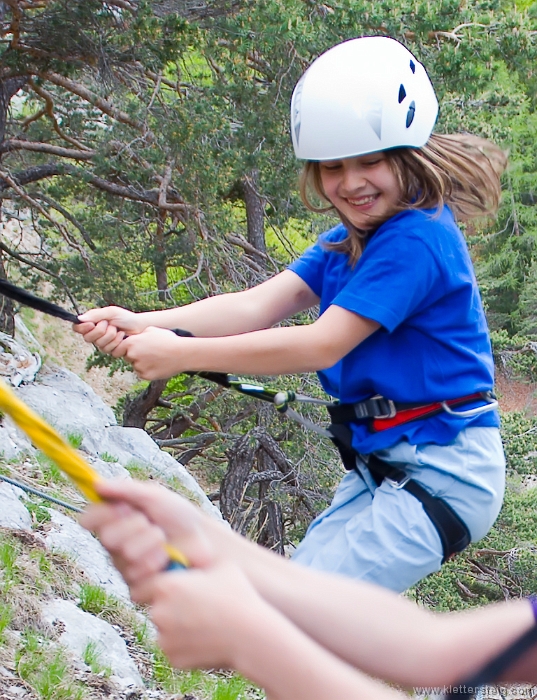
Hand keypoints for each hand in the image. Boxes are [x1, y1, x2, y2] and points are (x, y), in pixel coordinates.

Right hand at [73, 306, 143, 353]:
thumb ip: (96, 315)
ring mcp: (103, 344)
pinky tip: (123, 337)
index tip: (91, 324)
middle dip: (100, 330)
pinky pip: (110, 350)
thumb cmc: (125, 318)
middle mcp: (95, 335)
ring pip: (99, 344)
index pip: (77, 328)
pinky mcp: (112, 351)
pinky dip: (118, 341)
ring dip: (111, 335)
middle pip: (87, 338)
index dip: (82, 328)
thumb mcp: (110, 312)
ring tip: (118, 330)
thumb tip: (80, 318)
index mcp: (92, 324)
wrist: (140, 326)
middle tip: (110, 324)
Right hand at [80, 480, 215, 600]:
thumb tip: (97, 485)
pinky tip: (166, 561)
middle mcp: (115, 544)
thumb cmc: (179, 517)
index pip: (89, 518)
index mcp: (114, 520)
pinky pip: (137, 576)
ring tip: (164, 543)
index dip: (103, 514)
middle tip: (152, 524)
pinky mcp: (136, 586)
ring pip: (126, 555)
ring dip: (151, 544)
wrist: (203, 542)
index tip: (123, 508)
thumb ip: (127, 490)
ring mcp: (124, 566)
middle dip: (137, 527)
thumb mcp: (155, 496)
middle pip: (108, 537)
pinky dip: (157, 563)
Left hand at [111, 326, 186, 378]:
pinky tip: (158, 365)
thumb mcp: (152, 330)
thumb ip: (138, 335)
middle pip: (127, 357)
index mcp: (131, 343)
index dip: (124, 349)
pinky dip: (148, 370)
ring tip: (156, 358)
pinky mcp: (145, 376)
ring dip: (142, 364)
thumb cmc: (168, 340)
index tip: (131, 349)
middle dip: (134, 356)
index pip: (118, 349)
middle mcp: (132, 355)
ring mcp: (138, 366)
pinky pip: (142, 373)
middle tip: (148, 353)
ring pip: (136, 366)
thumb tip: (133, 337)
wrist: (181, 353)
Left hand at [140, 564, 271, 669]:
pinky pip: (174, 648)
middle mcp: (158, 612)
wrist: (250, 635)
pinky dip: (185, 645)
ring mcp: (164, 638)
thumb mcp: (220, 566)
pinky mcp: (173, 658)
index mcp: (166, 586)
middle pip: (155, 607)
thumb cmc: (237, 595)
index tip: (166, 588)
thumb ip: (197, 562)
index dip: (154, 586)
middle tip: (193, 606)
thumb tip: (190, 558)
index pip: (142, 585)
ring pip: (165, 629)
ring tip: (204, 623)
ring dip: (177, 626)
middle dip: (169, 606)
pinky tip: (206, 638)